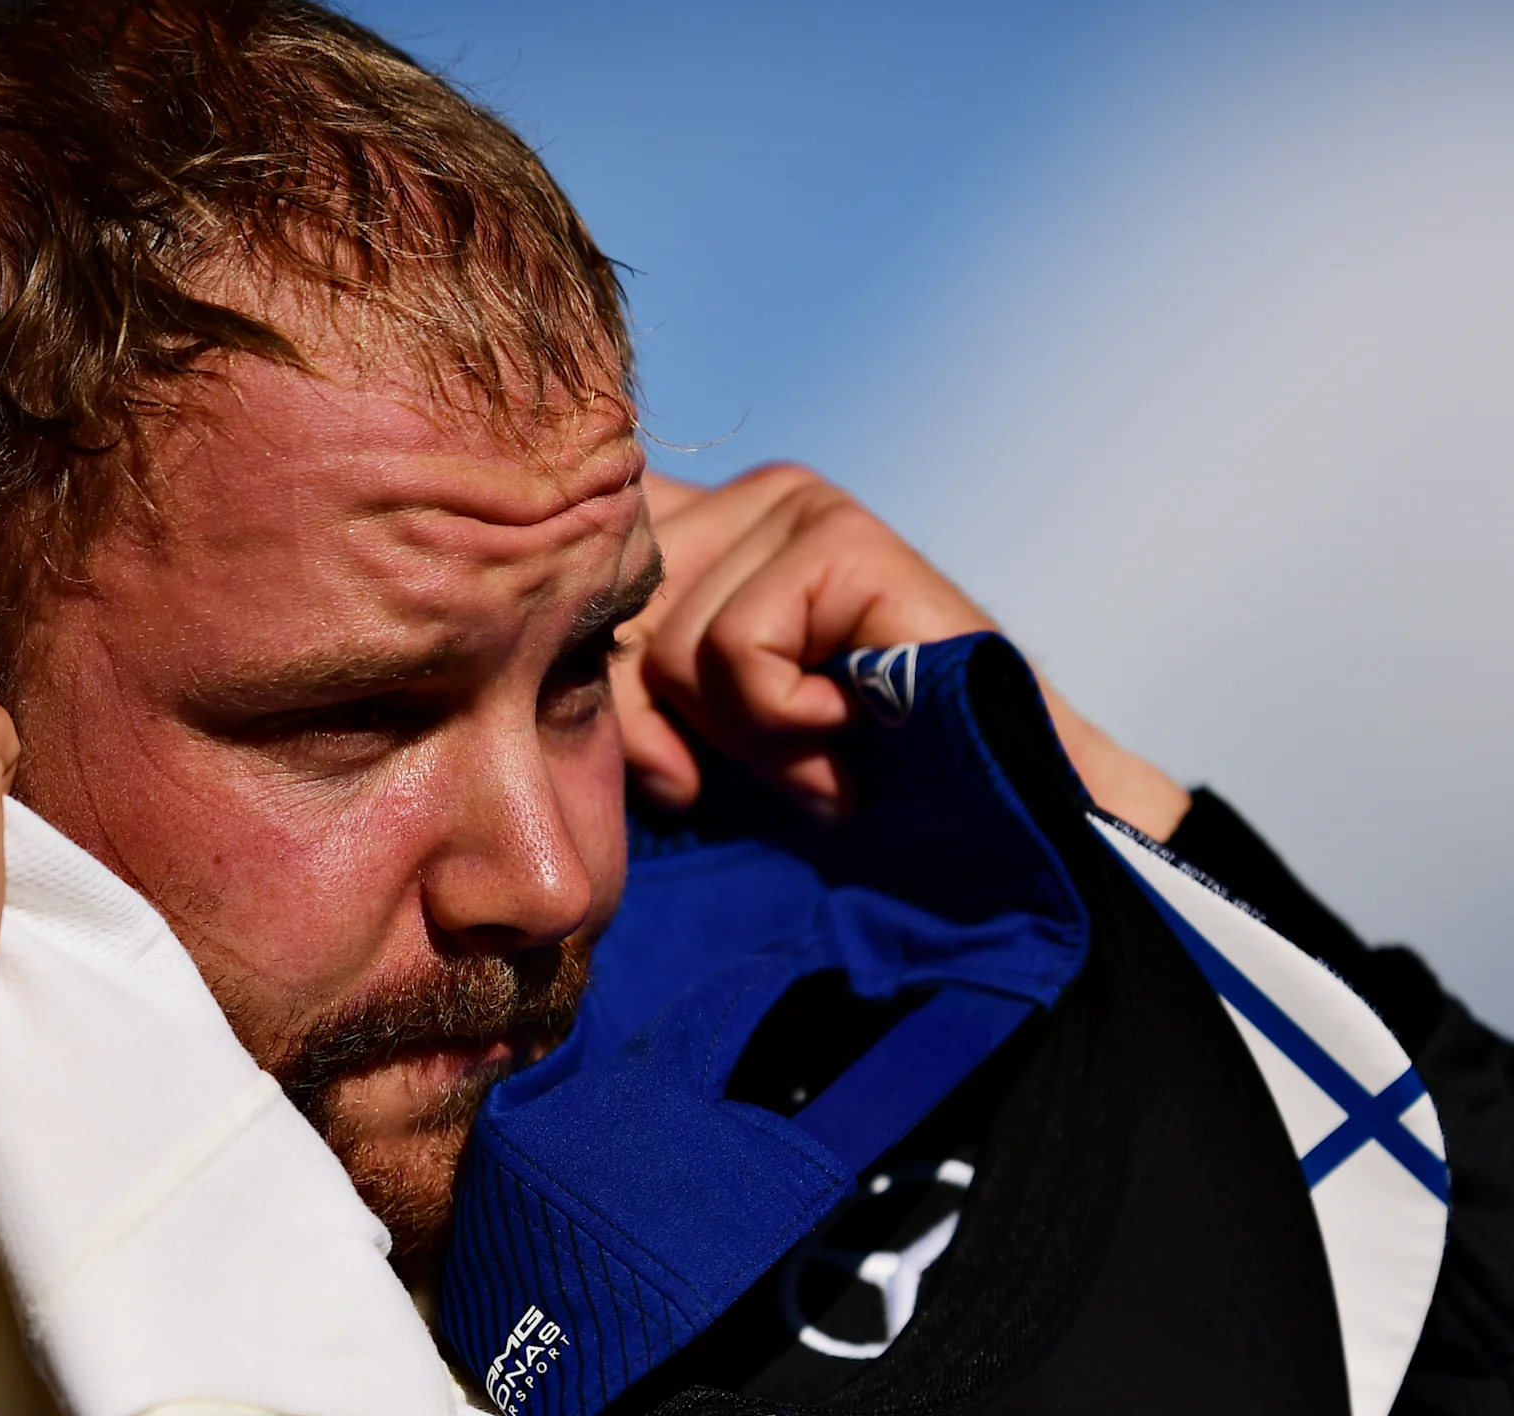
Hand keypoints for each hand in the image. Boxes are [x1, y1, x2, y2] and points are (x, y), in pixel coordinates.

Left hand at [617, 466, 1188, 839]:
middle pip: (606, 625)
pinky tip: (854, 727)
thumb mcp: (696, 735)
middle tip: (780, 756)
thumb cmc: (840, 782)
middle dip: (673, 730)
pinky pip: (735, 652)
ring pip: (668, 645)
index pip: (577, 578)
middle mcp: (743, 496)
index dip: (599, 687)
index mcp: (698, 525)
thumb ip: (619, 680)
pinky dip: (788, 725)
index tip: (673, 771)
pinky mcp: (843, 539)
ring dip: (749, 738)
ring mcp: (798, 506)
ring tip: (828, 744)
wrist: (983, 821)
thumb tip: (529, 675)